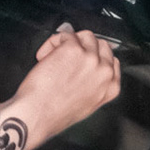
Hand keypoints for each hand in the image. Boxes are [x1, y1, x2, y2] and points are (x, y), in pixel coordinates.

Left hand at [9, 24, 121, 141]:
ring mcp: (90, 58)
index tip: (82, 57)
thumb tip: (85, 68)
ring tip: (53, 57)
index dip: (94, 56)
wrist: (38, 114)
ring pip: (85, 36)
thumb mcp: (86, 105)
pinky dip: (52, 43)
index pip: (111, 60)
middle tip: (65, 57)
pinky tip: (44, 57)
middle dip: (82, 47)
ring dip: (68, 43)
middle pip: (99, 44)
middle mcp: (104, 72)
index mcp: (110, 88)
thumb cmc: (55, 114)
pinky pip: (65, 35)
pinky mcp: (73, 49)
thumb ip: (93, 86)